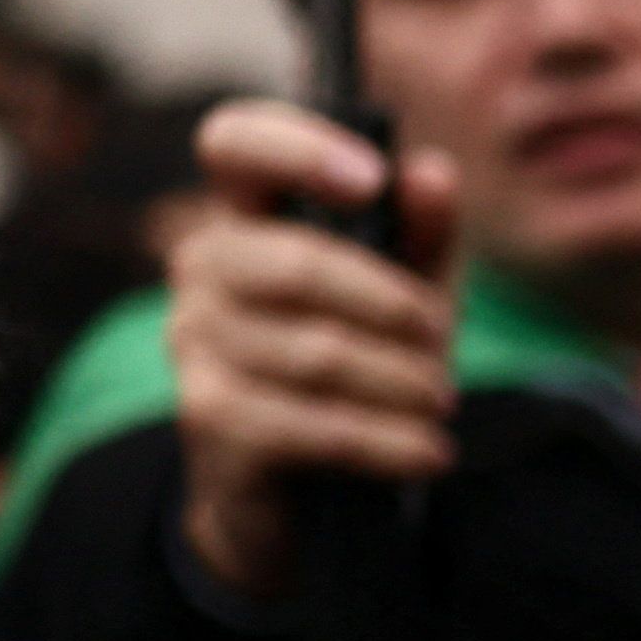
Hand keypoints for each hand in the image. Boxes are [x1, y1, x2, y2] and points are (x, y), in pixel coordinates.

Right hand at [163, 95, 465, 601]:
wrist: (298, 496)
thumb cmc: (359, 366)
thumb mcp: (408, 294)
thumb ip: (422, 234)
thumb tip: (432, 174)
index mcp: (248, 216)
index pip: (232, 144)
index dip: (295, 147)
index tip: (373, 181)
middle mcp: (204, 268)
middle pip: (296, 264)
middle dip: (393, 306)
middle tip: (445, 341)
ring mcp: (195, 342)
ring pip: (317, 352)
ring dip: (402, 381)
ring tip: (442, 402)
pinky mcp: (209, 418)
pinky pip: (313, 425)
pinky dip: (387, 441)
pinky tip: (429, 453)